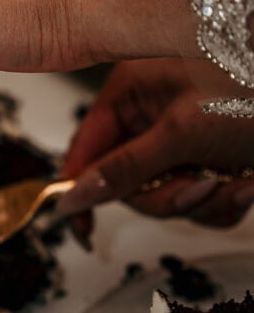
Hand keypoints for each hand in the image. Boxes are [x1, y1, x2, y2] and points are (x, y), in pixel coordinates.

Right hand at [59, 59, 253, 227]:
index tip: (78, 228)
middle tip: (198, 185)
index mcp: (132, 94)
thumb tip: (75, 195)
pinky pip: (201, 201)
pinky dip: (226, 199)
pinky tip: (248, 178)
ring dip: (203, 200)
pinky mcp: (212, 160)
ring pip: (169, 198)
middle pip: (129, 184)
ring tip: (233, 176)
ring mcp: (184, 140)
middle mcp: (153, 116)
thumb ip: (123, 169)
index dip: (81, 189)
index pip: (85, 149)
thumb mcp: (181, 133)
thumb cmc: (250, 84)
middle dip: (168, 196)